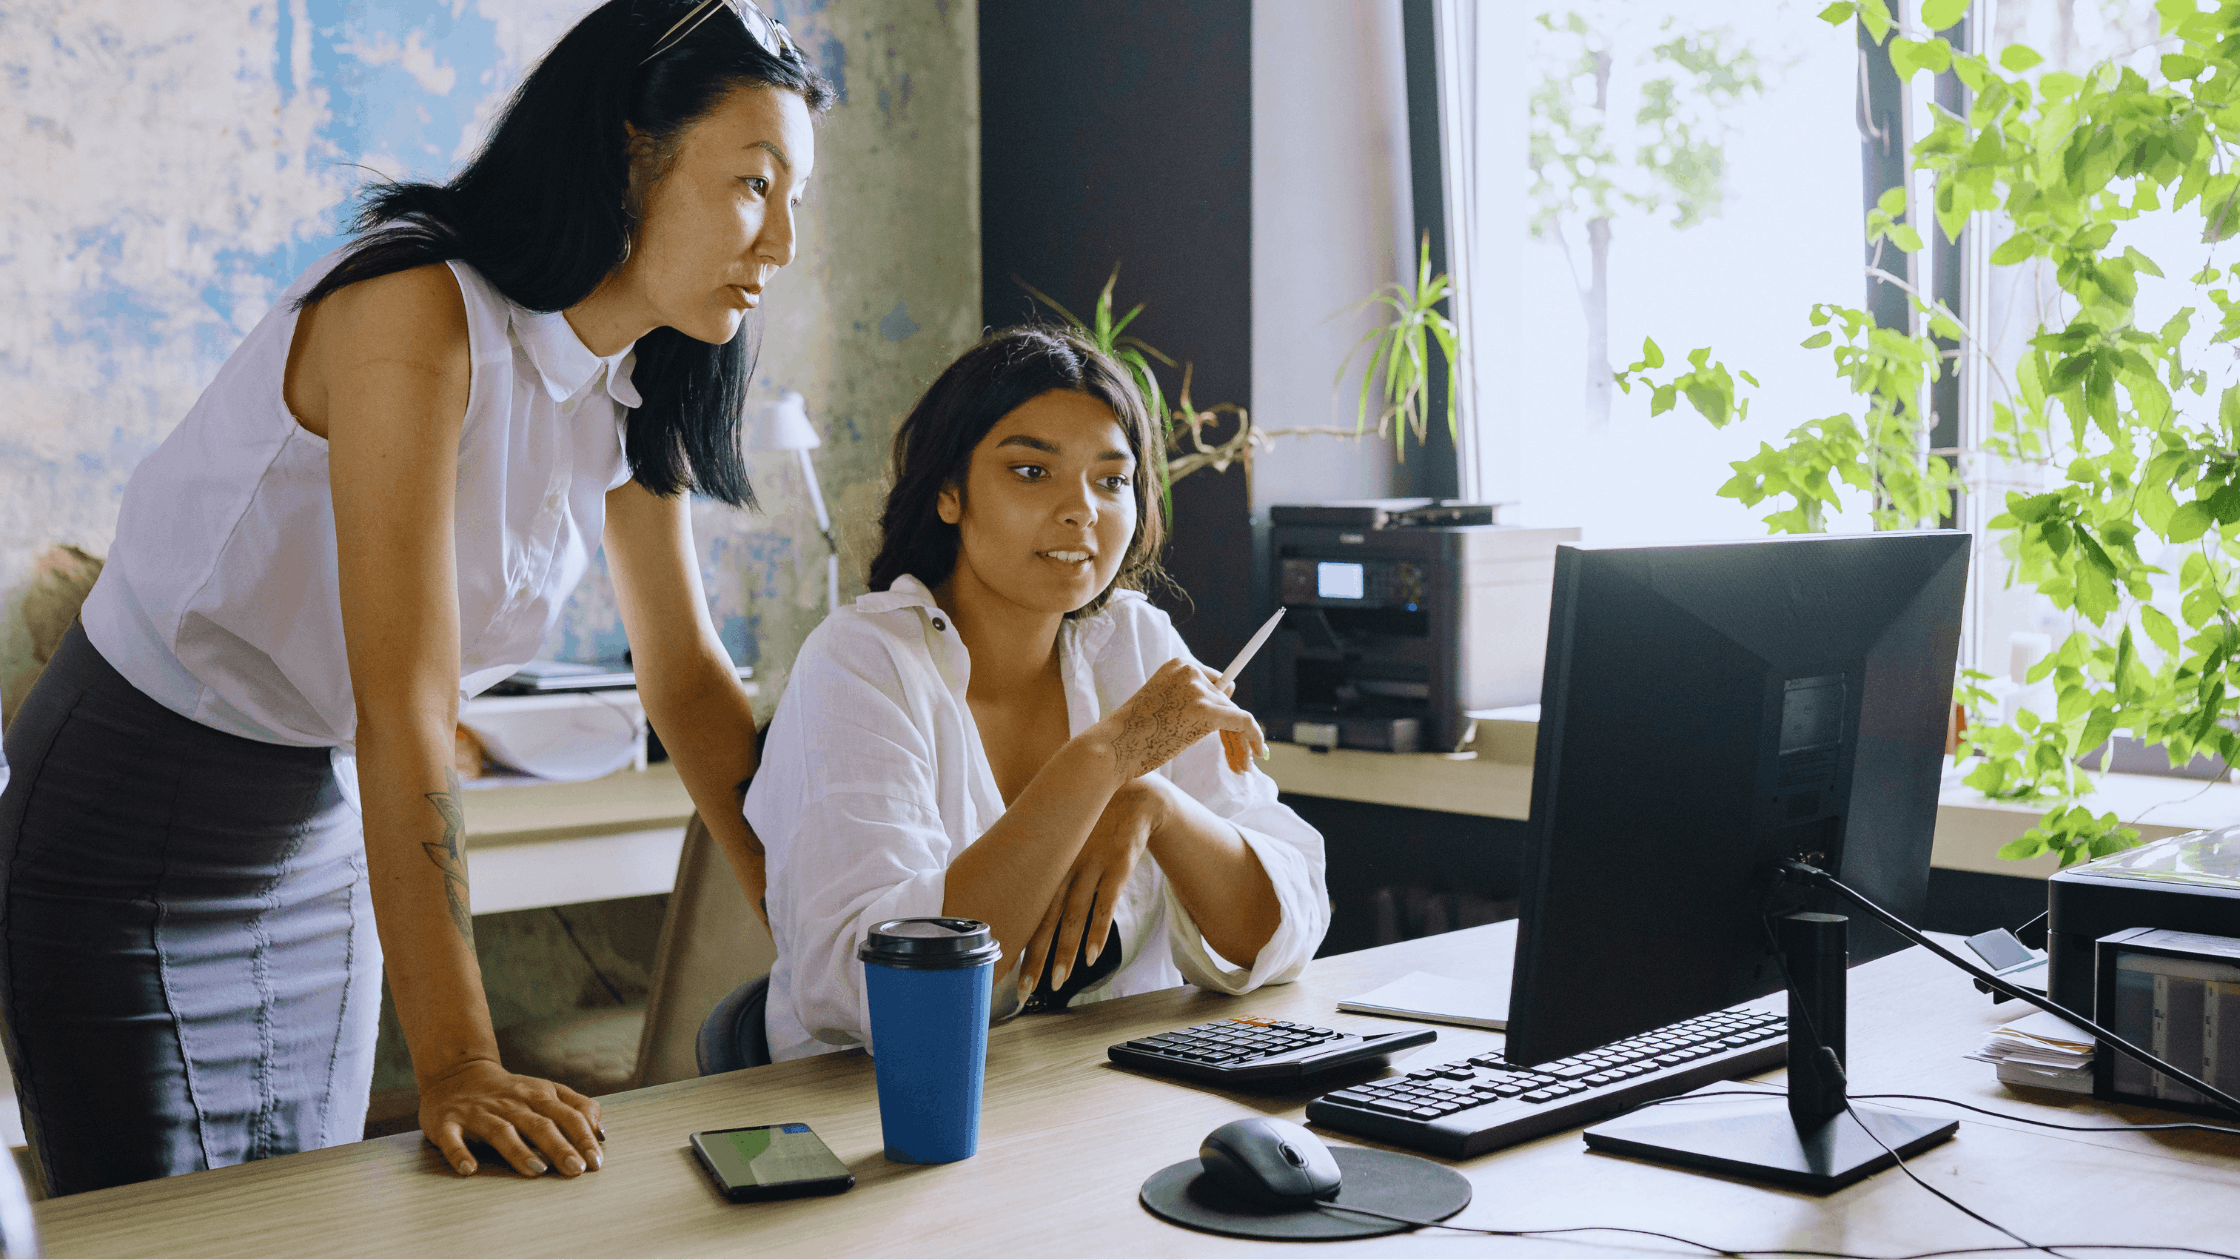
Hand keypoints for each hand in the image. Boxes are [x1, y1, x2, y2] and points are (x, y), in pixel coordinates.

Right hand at [420, 1058, 603, 1177]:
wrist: (456, 1072)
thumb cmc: (510, 1092)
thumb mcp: (546, 1091)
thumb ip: (576, 1107)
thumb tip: (601, 1133)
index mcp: (537, 1095)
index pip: (566, 1115)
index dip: (583, 1137)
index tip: (596, 1161)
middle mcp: (510, 1103)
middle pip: (539, 1124)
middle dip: (560, 1147)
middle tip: (575, 1169)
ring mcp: (478, 1113)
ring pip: (501, 1131)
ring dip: (518, 1151)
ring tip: (536, 1170)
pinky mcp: (448, 1123)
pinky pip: (452, 1139)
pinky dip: (459, 1153)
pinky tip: (468, 1169)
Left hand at [1016, 776, 1169, 999]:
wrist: (1135, 794)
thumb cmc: (1095, 820)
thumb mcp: (1065, 834)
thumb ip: (1045, 859)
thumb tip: (1016, 883)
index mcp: (1048, 862)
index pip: (1026, 908)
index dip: (1015, 938)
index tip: (1001, 968)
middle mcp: (1064, 865)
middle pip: (1045, 918)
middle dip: (1034, 956)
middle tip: (1022, 991)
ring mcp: (1092, 864)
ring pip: (1073, 915)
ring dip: (1065, 951)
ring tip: (1056, 982)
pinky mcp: (1119, 863)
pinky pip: (1106, 902)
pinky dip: (1099, 929)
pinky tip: (1093, 955)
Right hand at [1094, 659, 1266, 781]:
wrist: (1113, 747)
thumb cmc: (1133, 734)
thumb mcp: (1164, 707)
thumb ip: (1194, 698)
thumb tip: (1230, 688)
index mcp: (1178, 665)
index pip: (1215, 684)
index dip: (1225, 711)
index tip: (1232, 735)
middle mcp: (1190, 671)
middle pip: (1226, 702)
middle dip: (1233, 733)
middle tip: (1238, 760)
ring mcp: (1197, 689)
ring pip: (1236, 715)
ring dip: (1242, 742)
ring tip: (1242, 765)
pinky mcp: (1205, 710)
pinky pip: (1244, 721)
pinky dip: (1255, 737)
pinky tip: (1257, 754)